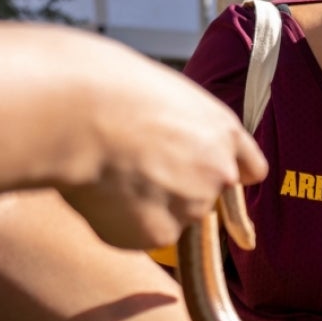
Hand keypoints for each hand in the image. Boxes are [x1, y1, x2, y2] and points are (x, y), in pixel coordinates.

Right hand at [57, 39, 266, 248]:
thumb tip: (161, 137)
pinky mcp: (161, 233)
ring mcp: (192, 206)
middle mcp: (218, 172)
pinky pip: (138, 235)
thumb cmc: (101, 85)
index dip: (227, 173)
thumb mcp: (156, 91)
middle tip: (129, 165)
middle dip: (172, 189)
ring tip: (106, 173)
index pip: (250, 168)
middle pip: (202, 196)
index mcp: (222, 130)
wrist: (71, 112)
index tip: (209, 175)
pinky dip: (118, 223)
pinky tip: (97, 193)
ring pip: (170, 217)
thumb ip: (175, 124)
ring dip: (143, 206)